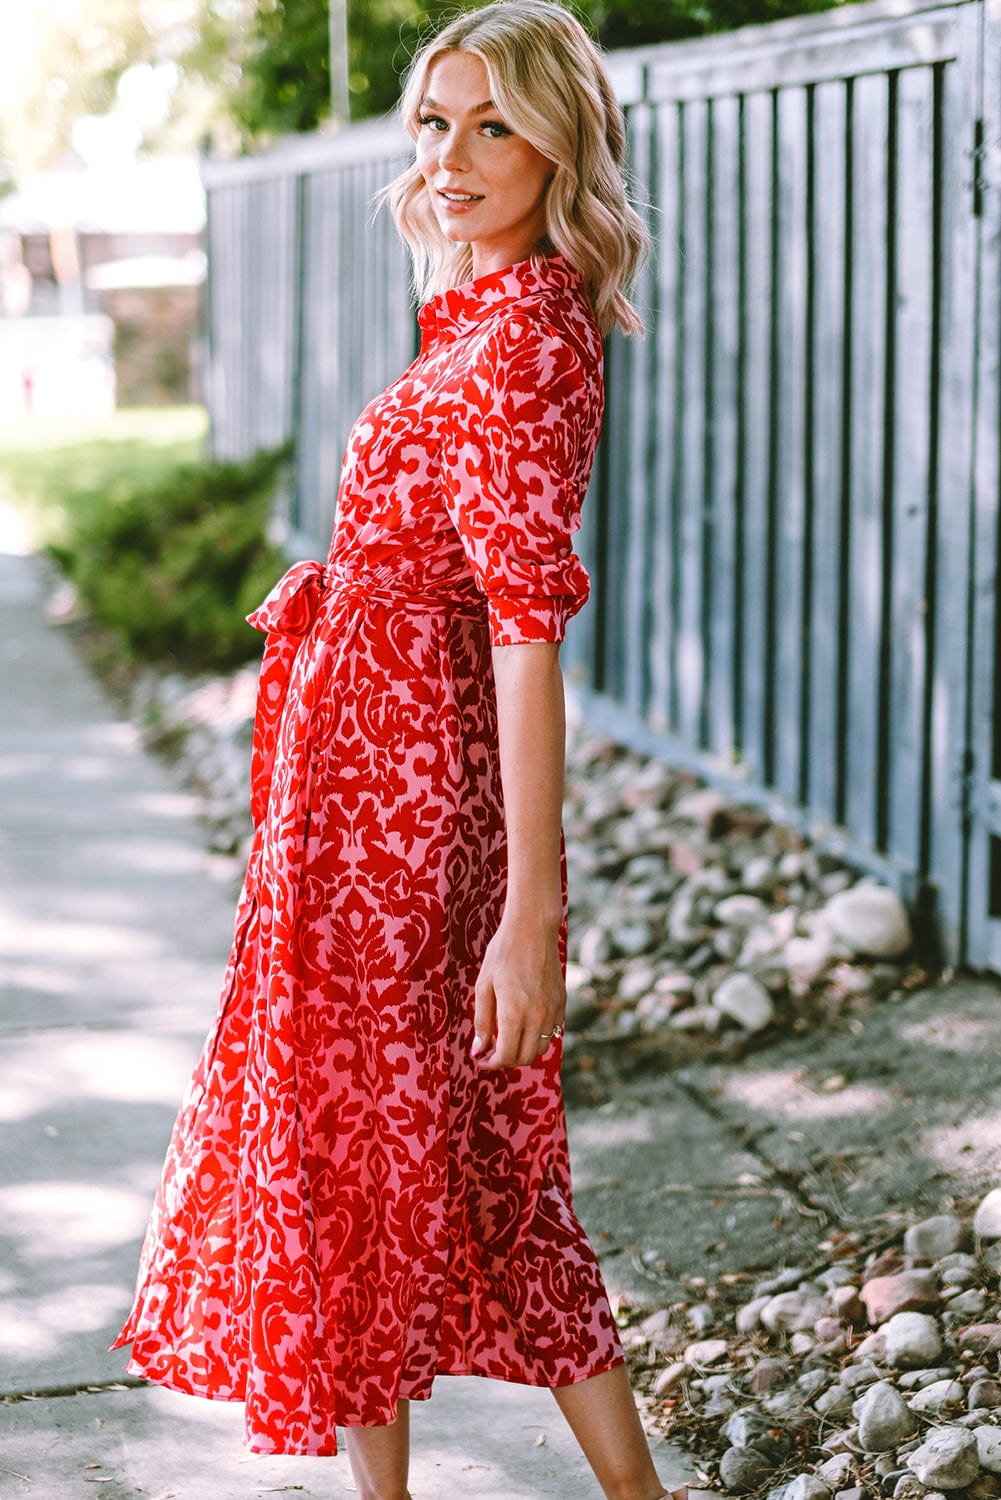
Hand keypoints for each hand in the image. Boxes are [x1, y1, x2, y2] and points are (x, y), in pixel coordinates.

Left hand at [471, 910, 565, 1068]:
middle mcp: (537, 1016)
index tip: (481, 1058)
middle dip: (506, 1060)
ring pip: (540, 1048)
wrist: (533, 929)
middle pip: (524, 1058)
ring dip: (523, 1050)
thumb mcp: (484, 985)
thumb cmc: (503, 953)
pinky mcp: (561, 1002)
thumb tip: (479, 1049)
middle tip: (492, 1050)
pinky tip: (524, 1023)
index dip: (492, 1063)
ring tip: (508, 1037)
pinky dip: (538, 1036)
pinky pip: (552, 1031)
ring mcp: (553, 1010)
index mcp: (514, 1013)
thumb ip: (482, 1021)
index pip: (506, 1056)